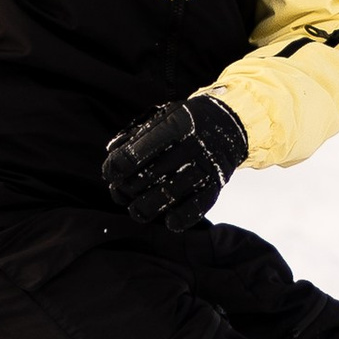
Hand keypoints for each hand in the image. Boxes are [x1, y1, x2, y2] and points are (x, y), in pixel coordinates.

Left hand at [101, 95, 246, 235]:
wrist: (228, 124)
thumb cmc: (185, 122)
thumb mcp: (162, 117)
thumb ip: (136, 135)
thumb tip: (111, 154)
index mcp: (174, 126)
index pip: (137, 152)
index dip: (117, 167)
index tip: (111, 173)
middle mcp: (192, 146)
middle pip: (149, 176)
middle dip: (127, 188)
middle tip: (120, 191)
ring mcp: (205, 167)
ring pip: (169, 195)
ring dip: (146, 207)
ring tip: (136, 209)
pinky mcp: (215, 185)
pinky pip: (197, 207)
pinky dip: (181, 218)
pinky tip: (168, 221)